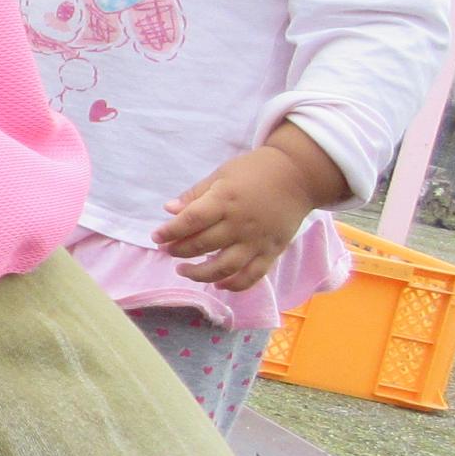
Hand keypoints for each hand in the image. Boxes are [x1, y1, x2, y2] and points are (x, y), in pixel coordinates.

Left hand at [154, 138, 337, 290]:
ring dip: (200, 274)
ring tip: (184, 271)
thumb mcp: (221, 175)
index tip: (156, 237)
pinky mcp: (273, 251)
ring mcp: (257, 240)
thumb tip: (168, 209)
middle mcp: (240, 224)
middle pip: (203, 245)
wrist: (298, 175)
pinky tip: (218, 284)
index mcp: (225, 200)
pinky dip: (234, 285)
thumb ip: (195, 195)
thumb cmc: (254, 171)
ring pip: (225, 267)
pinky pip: (252, 275)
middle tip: (167, 250)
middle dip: (179, 250)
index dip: (169, 232)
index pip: (191, 221)